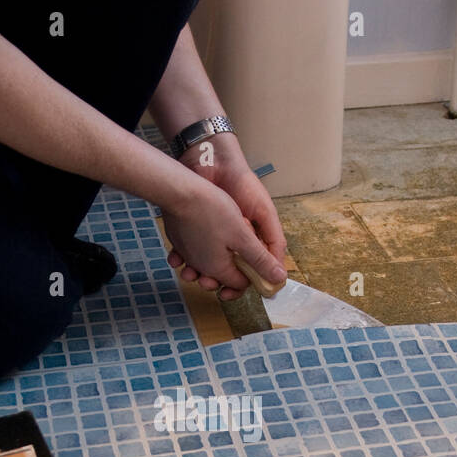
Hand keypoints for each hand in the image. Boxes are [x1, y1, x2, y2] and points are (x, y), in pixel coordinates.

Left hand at [169, 136, 287, 299]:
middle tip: (204, 282)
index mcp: (250, 238)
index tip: (229, 294)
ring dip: (195, 270)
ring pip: (202, 262)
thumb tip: (281, 276)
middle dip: (212, 278)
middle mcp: (231, 238)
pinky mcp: (193, 226)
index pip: (247, 269)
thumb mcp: (262, 216)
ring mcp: (210, 233)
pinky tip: (175, 258)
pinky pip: (185, 248)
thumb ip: (269, 246)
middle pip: (222, 269)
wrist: (211, 162)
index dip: (240, 284)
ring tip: (187, 271)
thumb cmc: (242, 187)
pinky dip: (180, 255)